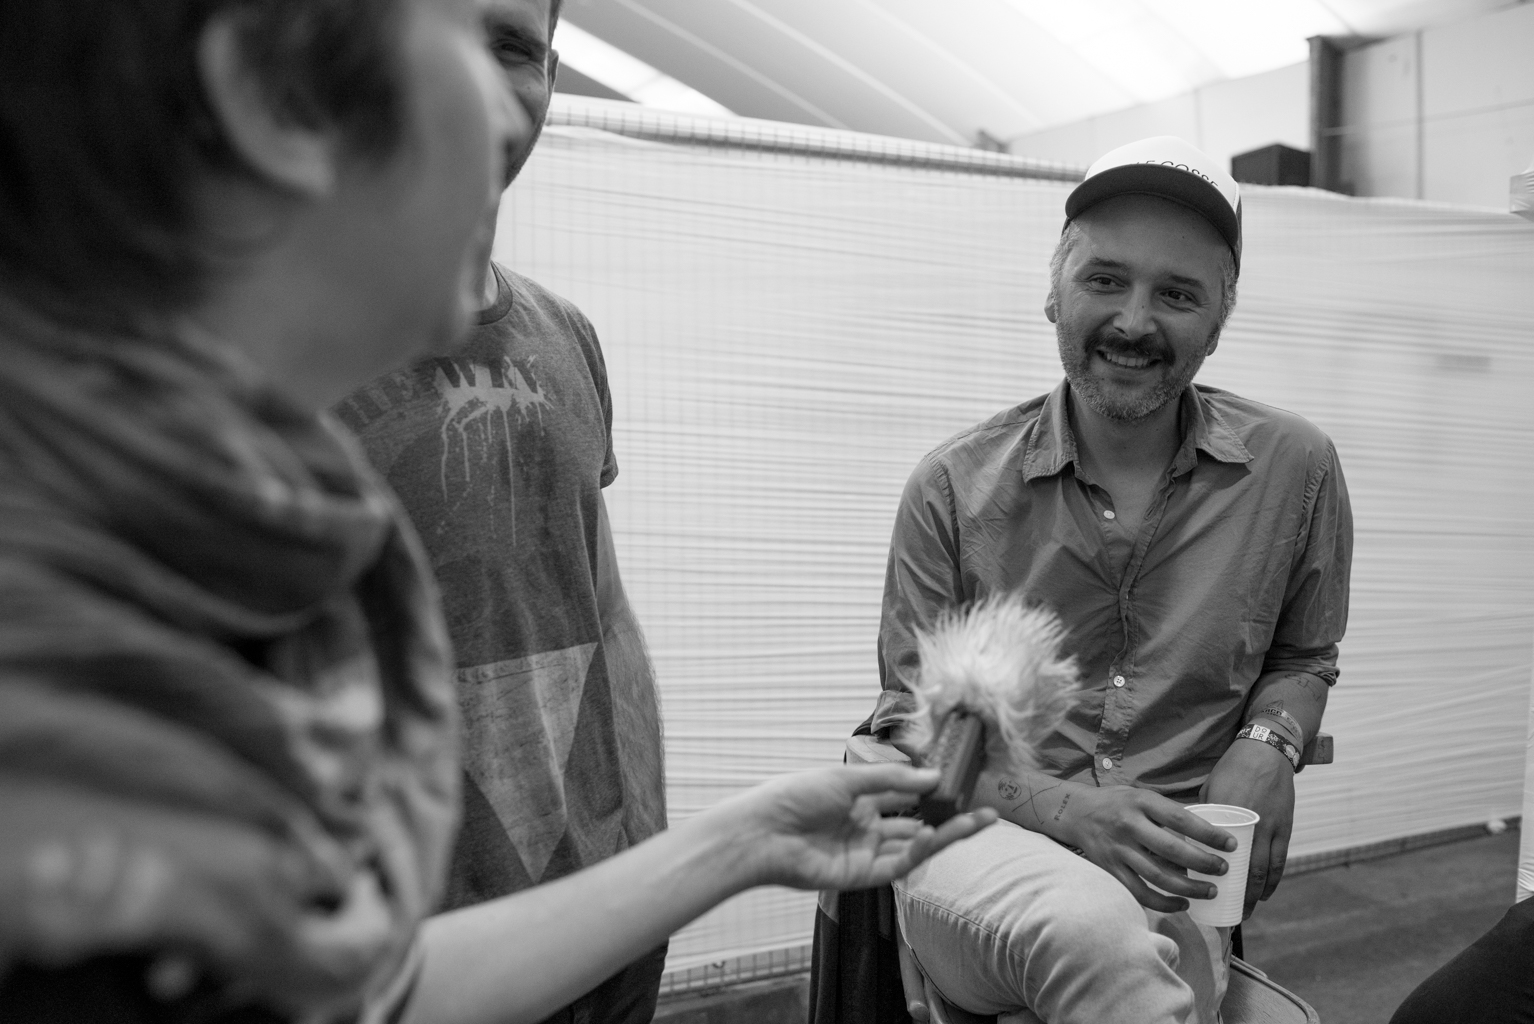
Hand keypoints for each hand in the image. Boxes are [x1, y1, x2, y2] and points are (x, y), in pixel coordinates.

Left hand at [722, 764, 996, 890]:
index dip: (932, 790)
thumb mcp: (848, 779)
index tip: (962, 782)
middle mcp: (866, 826)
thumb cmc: (797, 796)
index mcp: (859, 799)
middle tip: (987, 812)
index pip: (904, 794)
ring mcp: (866, 852)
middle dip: (951, 818)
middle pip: (917, 823)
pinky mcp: (862, 876)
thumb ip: (893, 781)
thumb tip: (935, 777)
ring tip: (979, 821)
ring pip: (915, 845)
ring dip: (947, 835)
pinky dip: (919, 850)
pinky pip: (899, 863)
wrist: (764, 832)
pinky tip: (934, 834)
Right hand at [1055, 785, 1235, 912]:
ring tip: (1210, 891)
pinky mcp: (1111, 869)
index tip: (1231, 845)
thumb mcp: (1142, 797)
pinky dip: (1164, 902)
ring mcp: (1118, 850)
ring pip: (1159, 876)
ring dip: (1189, 887)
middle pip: (1173, 850)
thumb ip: (1168, 813)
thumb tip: (1209, 833)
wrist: (1075, 813)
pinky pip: (1140, 892)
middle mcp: (1129, 825)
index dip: (1209, 834)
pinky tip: (1183, 904)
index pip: (1181, 819)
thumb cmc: (1118, 804)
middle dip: (1203, 863)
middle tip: (1223, 870)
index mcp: (1141, 802)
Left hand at [1200, 737, 1295, 917]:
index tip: (1207, 896)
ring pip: (1267, 869)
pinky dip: (1275, 879)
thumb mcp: (1211, 789)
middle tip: (1233, 914)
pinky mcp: (1285, 827)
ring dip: (1260, 893)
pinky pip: (1281, 859)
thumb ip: (1204, 814)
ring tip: (1249, 909)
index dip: (1217, 879)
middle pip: (1249, 870)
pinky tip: (1267, 892)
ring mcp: (1272, 828)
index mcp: (1228, 816)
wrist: (1265, 751)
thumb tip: (1189, 836)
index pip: (1221, 854)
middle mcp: (1252, 826)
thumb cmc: (1232, 769)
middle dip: (1242, 896)